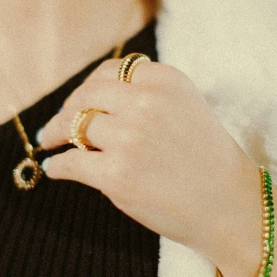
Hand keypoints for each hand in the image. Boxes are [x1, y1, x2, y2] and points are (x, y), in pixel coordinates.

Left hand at [40, 58, 261, 270]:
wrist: (229, 204)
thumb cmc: (206, 159)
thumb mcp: (185, 106)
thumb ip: (146, 93)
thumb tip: (93, 97)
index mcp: (164, 80)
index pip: (110, 71)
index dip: (88, 86)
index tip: (78, 99)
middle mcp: (145, 103)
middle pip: (86, 96)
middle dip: (65, 109)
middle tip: (55, 123)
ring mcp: (129, 138)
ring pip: (74, 126)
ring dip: (54, 133)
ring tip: (48, 141)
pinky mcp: (117, 174)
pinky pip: (71, 163)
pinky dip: (57, 166)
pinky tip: (55, 168)